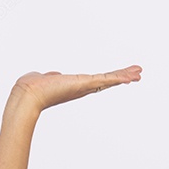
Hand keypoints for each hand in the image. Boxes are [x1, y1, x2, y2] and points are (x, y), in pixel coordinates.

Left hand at [10, 65, 141, 112]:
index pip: (95, 82)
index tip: (119, 78)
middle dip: (121, 77)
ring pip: (108, 80)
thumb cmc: (32, 88)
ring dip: (124, 76)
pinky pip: (105, 79)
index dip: (108, 80)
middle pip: (106, 82)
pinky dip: (119, 77)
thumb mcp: (45, 79)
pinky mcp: (84, 84)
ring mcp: (84, 87)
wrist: (29, 95)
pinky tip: (130, 76)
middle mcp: (81, 88)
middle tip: (137, 75)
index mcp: (74, 86)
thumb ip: (51, 77)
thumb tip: (52, 75)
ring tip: (139, 72)